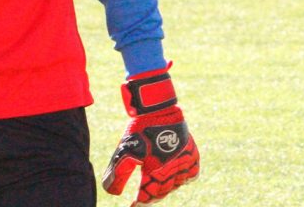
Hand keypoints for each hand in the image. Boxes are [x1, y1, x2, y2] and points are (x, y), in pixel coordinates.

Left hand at [102, 64, 198, 204]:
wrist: (157, 107)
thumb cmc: (140, 128)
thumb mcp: (125, 150)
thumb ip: (118, 172)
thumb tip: (111, 192)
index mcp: (157, 170)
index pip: (149, 196)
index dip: (140, 203)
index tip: (133, 206)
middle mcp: (174, 168)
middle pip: (163, 191)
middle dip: (152, 195)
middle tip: (143, 196)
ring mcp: (185, 160)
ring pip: (177, 183)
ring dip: (167, 186)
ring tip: (157, 185)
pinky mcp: (191, 151)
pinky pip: (192, 172)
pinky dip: (185, 177)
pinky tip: (177, 177)